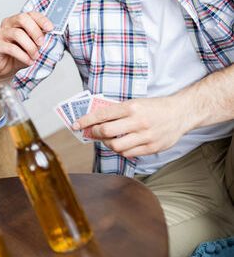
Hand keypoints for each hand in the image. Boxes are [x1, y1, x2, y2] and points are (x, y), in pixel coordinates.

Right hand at [0, 12, 52, 81]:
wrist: (4, 68)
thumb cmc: (18, 55)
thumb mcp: (32, 44)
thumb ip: (38, 36)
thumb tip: (47, 30)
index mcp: (17, 21)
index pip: (30, 14)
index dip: (41, 20)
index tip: (50, 28)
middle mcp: (7, 24)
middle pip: (22, 19)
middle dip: (35, 31)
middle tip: (41, 43)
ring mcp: (0, 34)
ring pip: (18, 34)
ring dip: (30, 47)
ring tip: (35, 56)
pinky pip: (11, 48)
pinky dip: (23, 56)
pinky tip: (28, 61)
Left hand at [73, 96, 188, 157]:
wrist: (181, 113)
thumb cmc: (154, 108)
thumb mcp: (135, 103)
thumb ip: (116, 112)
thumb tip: (95, 121)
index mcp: (131, 107)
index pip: (102, 114)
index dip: (85, 121)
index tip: (75, 125)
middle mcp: (138, 121)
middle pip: (106, 131)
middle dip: (95, 133)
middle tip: (94, 132)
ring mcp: (145, 136)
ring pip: (115, 146)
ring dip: (107, 144)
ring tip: (109, 139)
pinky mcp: (152, 147)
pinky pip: (128, 153)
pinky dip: (121, 150)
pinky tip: (122, 144)